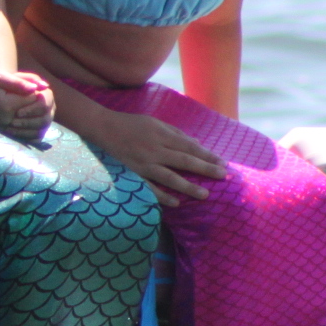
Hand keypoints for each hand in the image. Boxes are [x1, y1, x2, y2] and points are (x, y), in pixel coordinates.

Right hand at [0, 68, 53, 140]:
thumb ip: (19, 81)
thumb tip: (40, 87)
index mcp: (7, 106)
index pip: (35, 99)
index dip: (38, 91)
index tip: (32, 85)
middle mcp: (8, 121)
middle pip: (38, 114)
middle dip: (42, 103)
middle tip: (37, 93)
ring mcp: (6, 130)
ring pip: (36, 127)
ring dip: (41, 115)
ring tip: (35, 104)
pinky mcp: (6, 134)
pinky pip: (28, 136)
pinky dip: (35, 128)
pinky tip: (33, 117)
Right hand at [95, 109, 227, 207]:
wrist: (103, 127)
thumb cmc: (131, 124)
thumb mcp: (155, 123)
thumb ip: (176, 133)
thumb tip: (197, 142)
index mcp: (162, 135)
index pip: (189, 146)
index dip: (207, 155)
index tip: (222, 163)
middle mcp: (155, 149)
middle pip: (184, 160)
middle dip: (205, 169)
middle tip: (222, 177)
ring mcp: (144, 163)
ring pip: (169, 176)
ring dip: (188, 186)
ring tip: (204, 194)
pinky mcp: (133, 173)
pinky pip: (149, 187)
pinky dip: (162, 196)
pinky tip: (176, 203)